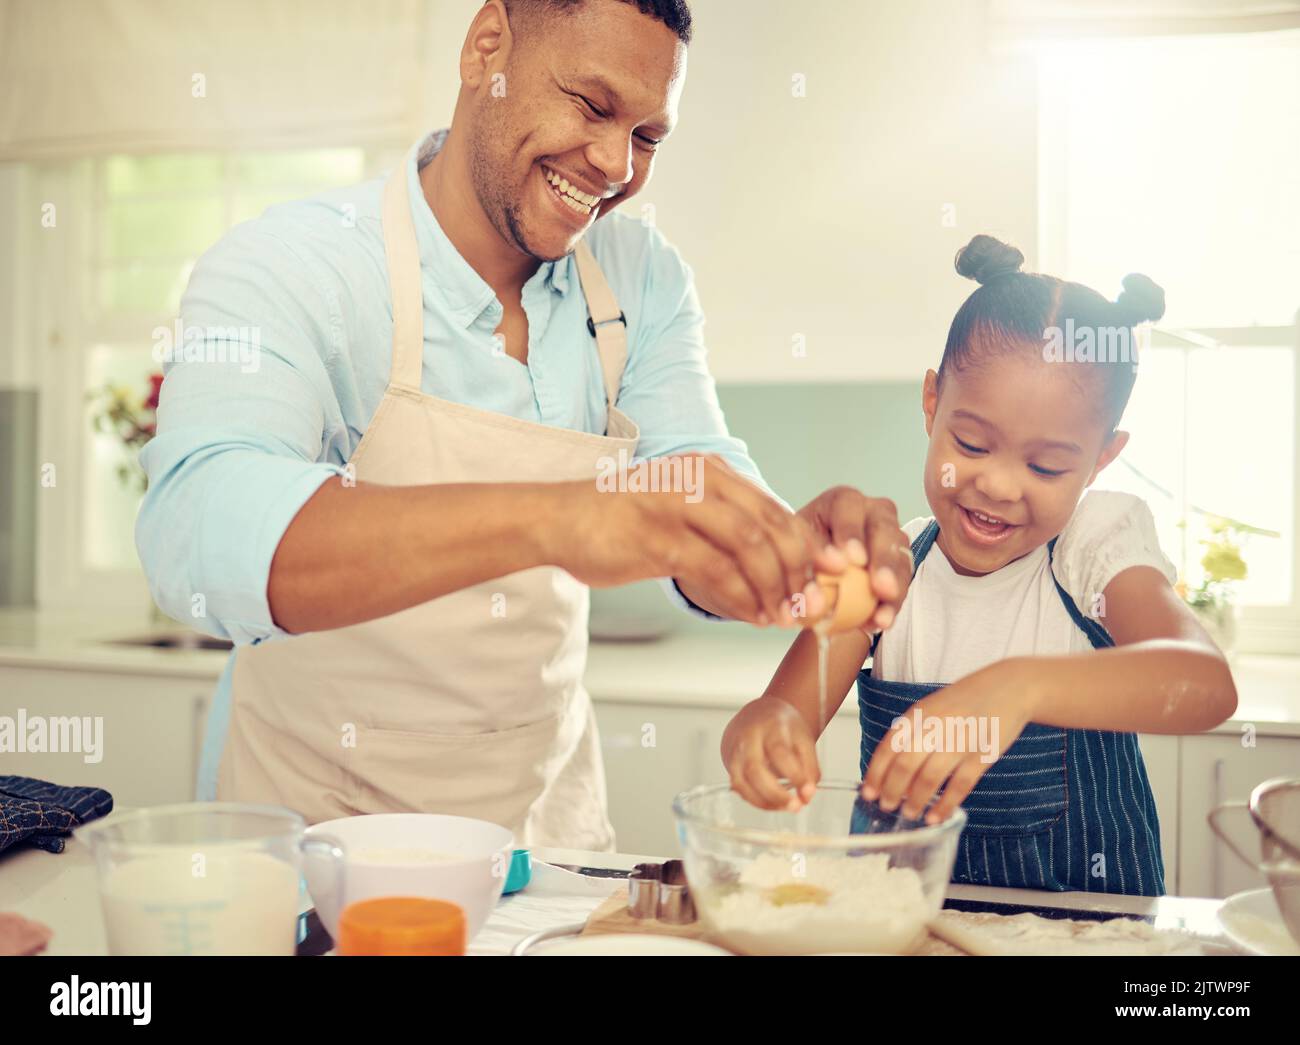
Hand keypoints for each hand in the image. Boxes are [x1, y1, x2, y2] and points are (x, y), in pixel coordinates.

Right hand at [558, 454, 836, 625]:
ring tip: (780, 616)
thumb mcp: (678, 513)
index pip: (773, 509)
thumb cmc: (619, 524)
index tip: (820, 583)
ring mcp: (678, 504)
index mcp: (709, 470)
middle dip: (798, 571)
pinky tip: (750, 615)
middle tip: (806, 606)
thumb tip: (774, 572)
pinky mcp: (658, 536)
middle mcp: (698, 479)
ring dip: (773, 587)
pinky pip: (716, 570)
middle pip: (771, 525)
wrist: (558, 520)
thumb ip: (719, 532)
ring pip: (750, 546)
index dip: (805, 549)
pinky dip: (741, 597)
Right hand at [722, 697, 821, 810]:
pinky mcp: (731, 766)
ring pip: (742, 782)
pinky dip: (756, 801)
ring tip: (786, 807)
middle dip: (775, 793)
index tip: (808, 792)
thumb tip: (807, 796)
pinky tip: (773, 804)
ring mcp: (736, 752)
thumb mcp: (803, 739)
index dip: (794, 775)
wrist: (757, 716)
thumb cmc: (782, 729)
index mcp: (771, 727)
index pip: (779, 751)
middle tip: (795, 806)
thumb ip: (810, 768)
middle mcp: (748, 739)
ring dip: (765, 802)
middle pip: (755, 769)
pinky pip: (739, 789)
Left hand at [796, 486, 910, 632]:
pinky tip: (881, 621)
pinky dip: (892, 604)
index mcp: (840, 502)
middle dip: (883, 560)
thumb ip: (804, 567)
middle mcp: (871, 511)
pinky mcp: (900, 561)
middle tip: (879, 586)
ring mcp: (891, 535)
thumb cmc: (803, 552)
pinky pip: (902, 581)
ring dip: (893, 588)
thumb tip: (812, 596)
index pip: (847, 506)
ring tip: (882, 615)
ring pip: (900, 556)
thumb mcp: (796, 553)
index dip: (850, 531)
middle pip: (883, 529)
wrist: (816, 566)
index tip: (851, 558)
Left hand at [861, 659, 1039, 823]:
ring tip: (908, 814)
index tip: (867, 792)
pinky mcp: (982, 756)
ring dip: (915, 801)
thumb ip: (911, 732)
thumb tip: (888, 767)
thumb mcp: (931, 707)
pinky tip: (935, 817)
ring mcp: (960, 742)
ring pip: (930, 778)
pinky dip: (945, 805)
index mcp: (919, 714)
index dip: (875, 773)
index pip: (888, 747)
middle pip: (906, 765)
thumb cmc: (965, 701)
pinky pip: (959, 786)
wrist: (1009, 688)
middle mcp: (936, 727)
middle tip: (886, 806)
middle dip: (892, 790)